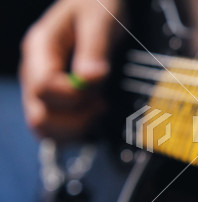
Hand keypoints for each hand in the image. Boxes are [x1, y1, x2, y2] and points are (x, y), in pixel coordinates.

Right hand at [20, 0, 122, 140]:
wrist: (98, 7)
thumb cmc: (98, 7)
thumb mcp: (100, 21)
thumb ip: (95, 50)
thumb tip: (91, 80)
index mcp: (40, 49)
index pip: (43, 88)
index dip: (73, 97)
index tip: (99, 93)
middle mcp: (34, 72)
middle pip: (39, 116)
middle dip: (76, 118)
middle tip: (102, 103)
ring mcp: (41, 89)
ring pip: (44, 129)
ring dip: (76, 128)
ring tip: (99, 109)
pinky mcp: (54, 101)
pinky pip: (54, 130)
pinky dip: (75, 131)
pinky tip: (94, 116)